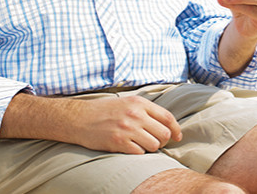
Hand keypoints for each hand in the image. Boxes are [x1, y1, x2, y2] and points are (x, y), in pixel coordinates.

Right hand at [0, 92, 182, 153]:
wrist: (79, 118)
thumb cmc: (104, 111)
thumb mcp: (127, 102)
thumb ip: (145, 110)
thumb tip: (166, 124)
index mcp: (139, 103)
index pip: (167, 117)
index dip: (176, 129)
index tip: (177, 137)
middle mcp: (135, 115)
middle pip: (163, 133)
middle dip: (163, 140)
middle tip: (154, 142)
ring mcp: (127, 129)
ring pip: (154, 145)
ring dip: (150, 148)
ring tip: (140, 144)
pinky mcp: (119, 142)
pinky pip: (140, 153)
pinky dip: (138, 153)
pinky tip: (129, 148)